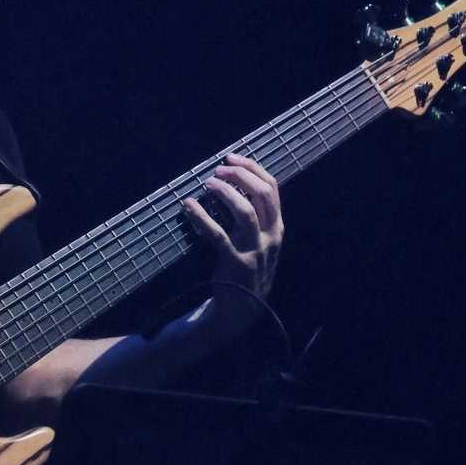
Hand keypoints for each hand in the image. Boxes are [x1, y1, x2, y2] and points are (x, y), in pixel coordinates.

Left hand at [181, 153, 283, 339]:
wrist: (242, 308)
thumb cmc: (246, 267)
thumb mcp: (259, 240)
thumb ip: (254, 215)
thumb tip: (234, 181)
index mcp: (277, 226)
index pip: (271, 188)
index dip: (252, 168)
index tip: (231, 157)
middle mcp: (271, 236)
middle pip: (262, 194)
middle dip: (240, 175)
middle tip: (218, 168)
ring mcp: (255, 250)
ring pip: (245, 211)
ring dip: (225, 191)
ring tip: (208, 182)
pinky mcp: (236, 262)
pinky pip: (218, 235)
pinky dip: (202, 217)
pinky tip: (188, 206)